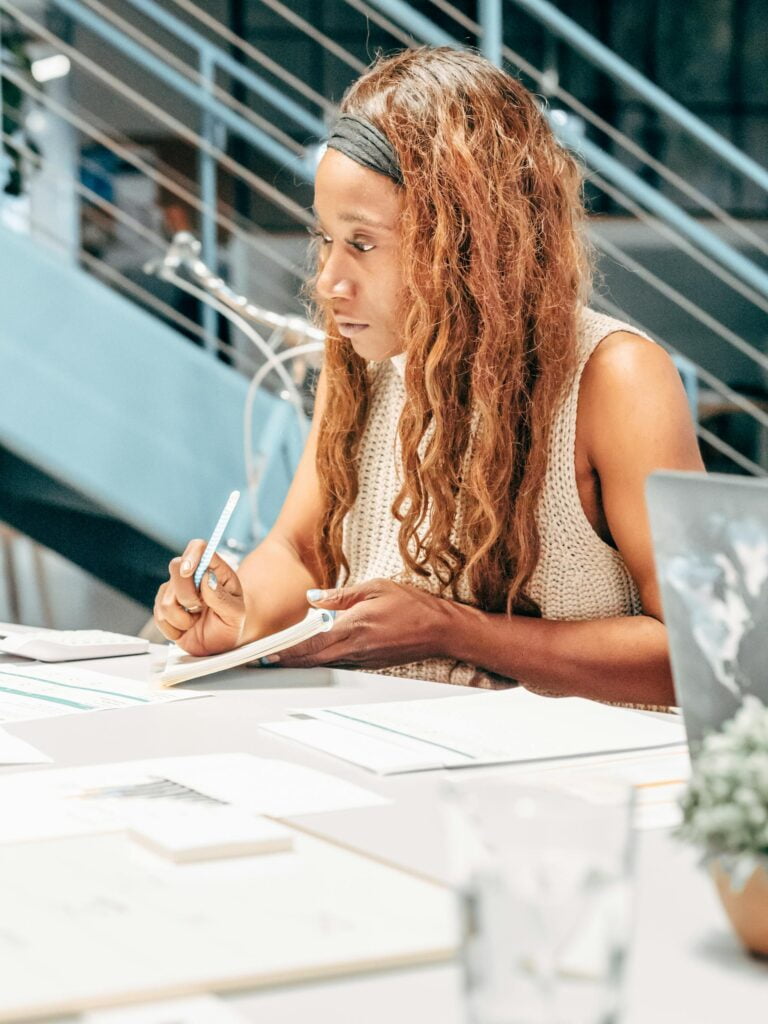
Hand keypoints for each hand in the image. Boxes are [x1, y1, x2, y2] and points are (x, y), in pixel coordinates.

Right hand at [153, 541, 245, 655]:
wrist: (219, 643)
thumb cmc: (230, 623)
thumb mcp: (235, 613)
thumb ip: (222, 597)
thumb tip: (206, 578)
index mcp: (214, 570)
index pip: (199, 548)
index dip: (191, 555)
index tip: (188, 571)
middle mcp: (192, 576)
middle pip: (175, 568)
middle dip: (187, 595)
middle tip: (200, 608)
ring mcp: (175, 591)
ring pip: (165, 600)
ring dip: (183, 618)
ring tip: (195, 620)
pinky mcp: (162, 608)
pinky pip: (159, 617)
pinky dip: (174, 629)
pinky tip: (186, 627)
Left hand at [272, 578, 455, 668]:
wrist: (440, 629)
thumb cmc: (411, 605)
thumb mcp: (375, 588)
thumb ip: (341, 595)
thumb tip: (313, 598)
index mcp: (354, 627)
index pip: (312, 642)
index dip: (288, 649)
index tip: (269, 652)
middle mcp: (355, 648)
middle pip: (313, 659)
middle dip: (288, 661)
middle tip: (265, 660)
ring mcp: (363, 659)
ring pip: (324, 664)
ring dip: (303, 662)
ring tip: (282, 658)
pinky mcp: (369, 663)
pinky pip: (339, 663)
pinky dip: (322, 661)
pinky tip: (313, 656)